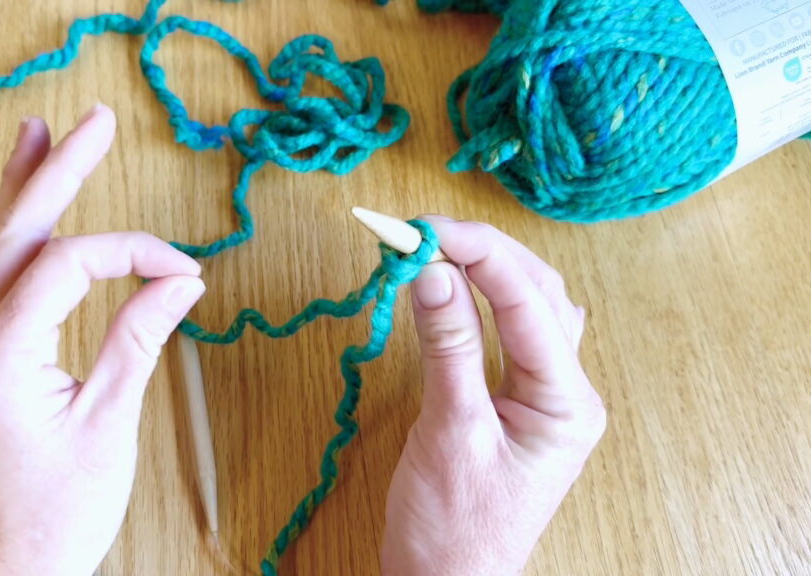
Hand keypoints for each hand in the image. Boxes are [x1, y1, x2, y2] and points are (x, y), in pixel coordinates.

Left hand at [0, 104, 205, 575]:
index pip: (69, 265)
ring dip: (21, 190)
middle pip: (15, 232)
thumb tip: (178, 282)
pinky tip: (0, 205)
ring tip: (36, 135)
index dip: (131, 252)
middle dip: (56, 171)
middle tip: (90, 121)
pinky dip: (3, 236)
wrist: (11, 568)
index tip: (181, 268)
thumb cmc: (58, 513)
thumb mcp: (110, 423)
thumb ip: (140, 339)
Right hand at [381, 218, 605, 574]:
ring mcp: (543, 396)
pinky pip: (508, 332)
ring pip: (528, 306)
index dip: (477, 254)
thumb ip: (447, 347)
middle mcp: (566, 392)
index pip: (527, 302)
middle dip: (481, 252)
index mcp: (567, 403)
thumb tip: (432, 271)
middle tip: (420, 231)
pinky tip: (456, 284)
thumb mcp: (449, 432)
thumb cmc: (454, 530)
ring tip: (434, 245)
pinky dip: (479, 299)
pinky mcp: (514, 401)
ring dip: (485, 268)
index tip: (424, 228)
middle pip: (537, 293)